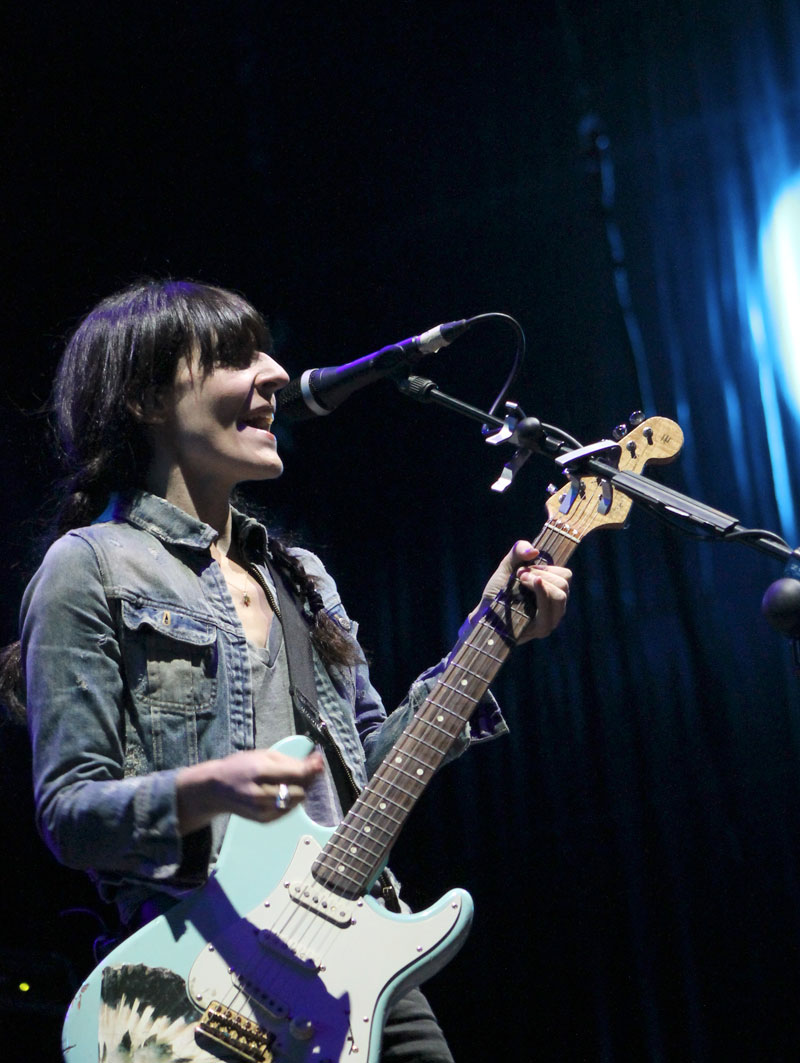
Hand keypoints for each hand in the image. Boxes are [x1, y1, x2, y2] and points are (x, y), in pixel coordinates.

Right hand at [176, 748, 324, 834]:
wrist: (215, 790)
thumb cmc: (240, 767)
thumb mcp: (263, 755)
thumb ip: (290, 761)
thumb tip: (317, 764)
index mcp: (260, 772)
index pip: (296, 774)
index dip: (312, 768)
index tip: (320, 761)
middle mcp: (260, 794)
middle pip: (300, 790)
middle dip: (306, 780)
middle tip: (303, 769)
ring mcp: (262, 810)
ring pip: (297, 801)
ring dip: (300, 789)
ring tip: (288, 779)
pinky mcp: (264, 820)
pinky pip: (289, 809)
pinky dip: (290, 800)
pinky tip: (280, 791)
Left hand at [470, 540, 570, 642]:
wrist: (484, 612)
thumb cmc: (498, 591)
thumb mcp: (507, 566)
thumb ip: (519, 551)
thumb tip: (534, 551)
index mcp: (553, 591)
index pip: (566, 575)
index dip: (547, 567)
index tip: (527, 567)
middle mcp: (556, 606)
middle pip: (564, 583)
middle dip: (542, 573)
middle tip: (521, 575)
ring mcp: (551, 619)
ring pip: (560, 595)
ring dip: (540, 581)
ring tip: (521, 580)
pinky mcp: (542, 629)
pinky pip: (549, 609)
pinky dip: (542, 592)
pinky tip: (531, 583)